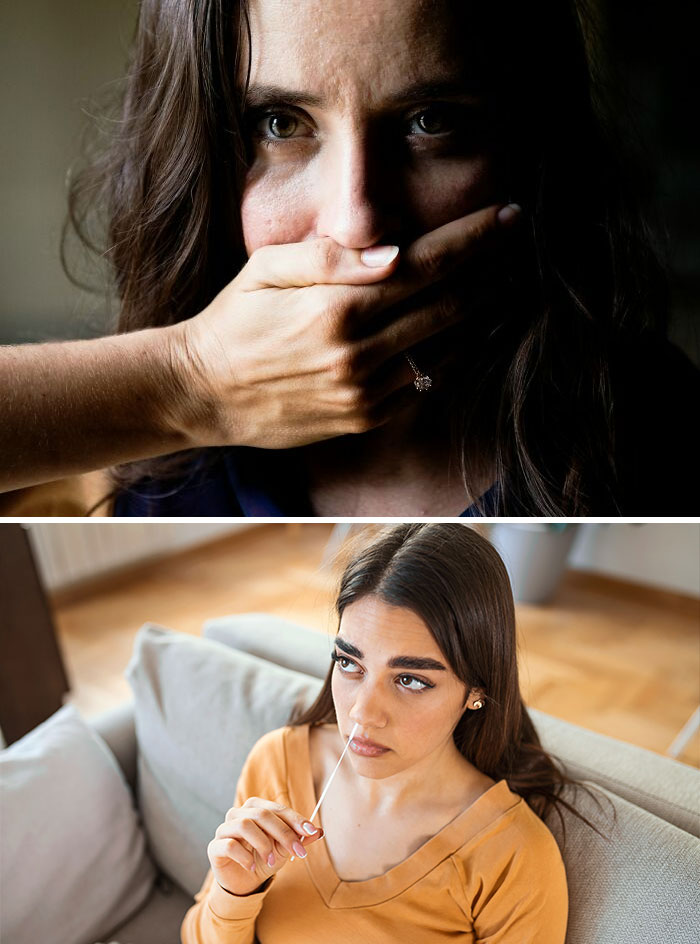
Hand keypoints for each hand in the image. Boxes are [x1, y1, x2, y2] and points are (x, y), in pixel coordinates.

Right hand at [172, 202, 520, 449]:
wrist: (204, 392)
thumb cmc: (234, 321)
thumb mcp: (266, 269)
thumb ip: (332, 258)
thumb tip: (395, 254)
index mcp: (338, 307)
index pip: (427, 265)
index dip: (476, 238)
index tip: (511, 216)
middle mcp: (359, 353)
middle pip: (451, 306)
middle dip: (492, 272)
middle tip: (517, 250)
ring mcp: (365, 391)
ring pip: (445, 349)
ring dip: (479, 316)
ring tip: (499, 287)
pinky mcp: (364, 417)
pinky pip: (420, 383)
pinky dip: (443, 356)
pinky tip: (454, 334)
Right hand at [207, 798, 324, 896]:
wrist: (244, 882)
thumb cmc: (264, 859)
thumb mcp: (284, 849)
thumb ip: (299, 839)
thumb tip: (319, 832)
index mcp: (256, 808)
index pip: (277, 809)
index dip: (295, 819)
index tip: (311, 831)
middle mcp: (238, 813)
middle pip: (262, 815)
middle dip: (283, 833)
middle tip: (298, 852)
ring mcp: (224, 828)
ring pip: (245, 825)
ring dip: (263, 844)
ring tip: (273, 861)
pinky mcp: (215, 846)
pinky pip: (230, 845)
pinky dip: (245, 856)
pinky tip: (253, 867)